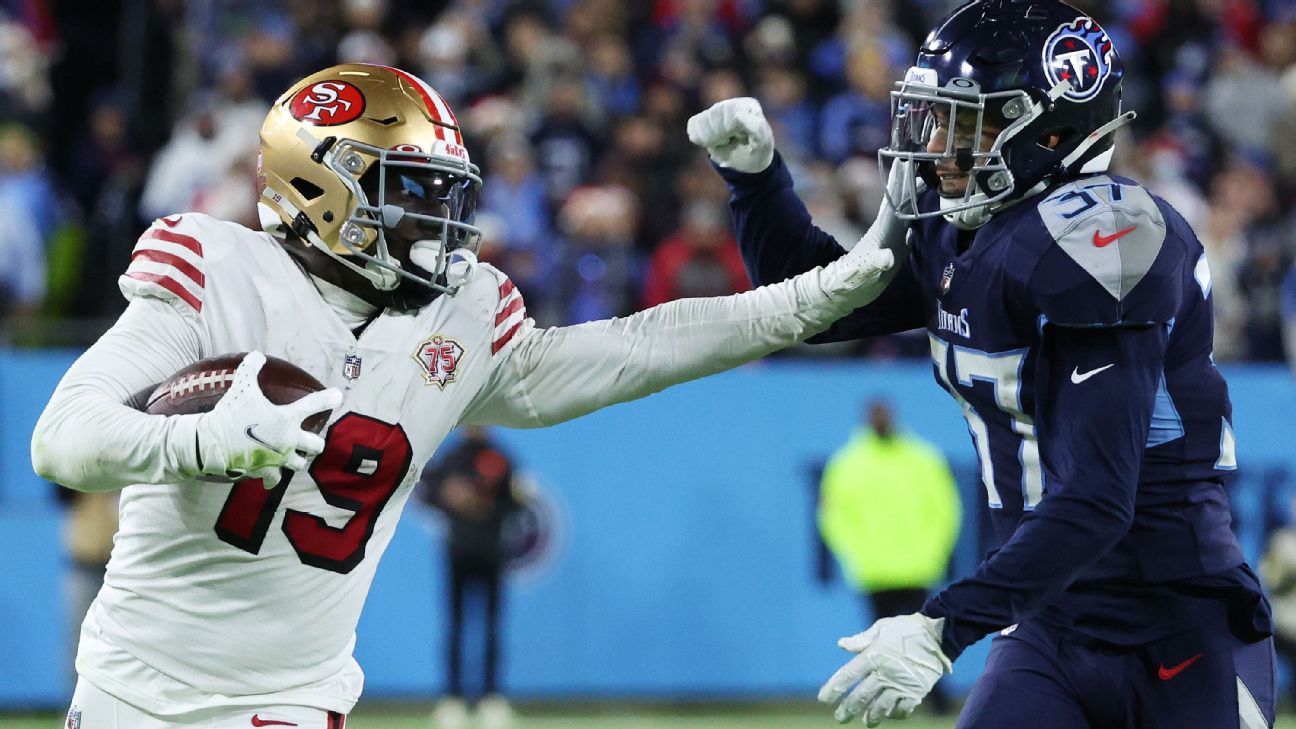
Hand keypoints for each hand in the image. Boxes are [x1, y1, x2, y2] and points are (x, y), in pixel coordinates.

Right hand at [194, 351, 341, 488]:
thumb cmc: (230, 413)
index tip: (339, 396)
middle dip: (315, 442)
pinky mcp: (265, 472)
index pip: (313, 405)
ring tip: (292, 456)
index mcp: (287, 419)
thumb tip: (256, 354)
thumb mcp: (241, 386)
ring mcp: (278, 459)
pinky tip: (271, 474)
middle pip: (316, 445)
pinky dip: (273, 477)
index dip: (328, 399)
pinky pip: (275, 480)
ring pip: (299, 464)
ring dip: (297, 459)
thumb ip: (250, 368)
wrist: (212, 442)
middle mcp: (288, 440)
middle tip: (311, 440)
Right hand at [686, 97, 774, 172]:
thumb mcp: (763, 143)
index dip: (729, 130)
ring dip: (710, 138)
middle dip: (719, 135)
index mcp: (748, 106)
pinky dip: (699, 138)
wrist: (747, 165)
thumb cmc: (758, 152)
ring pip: (703, 121)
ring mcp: (717, 110)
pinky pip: (693, 125)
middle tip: (731, 142)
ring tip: (724, 141)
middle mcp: (731, 104)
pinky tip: (712, 141)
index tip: (741, 139)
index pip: (730, 113)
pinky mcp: (705, 118)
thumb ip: (755, 127)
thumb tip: (737, 115)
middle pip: (714, 116)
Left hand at [818, 159, 924, 308]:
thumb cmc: (852, 281)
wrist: (844, 291)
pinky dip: (916, 214)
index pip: (895, 201)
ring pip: (905, 209)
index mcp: (882, 231)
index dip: (902, 183)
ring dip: (914, 193)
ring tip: (925, 178)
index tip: (908, 161)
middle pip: (900, 199)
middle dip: (909, 180)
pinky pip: (908, 225)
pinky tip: (923, 210)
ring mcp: (890, 237)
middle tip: (922, 159)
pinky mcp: (894, 247)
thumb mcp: (864, 273)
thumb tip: (888, 258)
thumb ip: (875, 264)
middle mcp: (887, 229)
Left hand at [818, 613, 951, 726]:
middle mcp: (884, 673)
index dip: (834, 688)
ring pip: (881, 707)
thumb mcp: (881, 628)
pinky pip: (903, 709)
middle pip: (861, 696)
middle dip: (848, 709)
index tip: (823, 699)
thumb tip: (841, 645)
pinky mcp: (916, 692)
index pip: (848, 676)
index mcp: (873, 656)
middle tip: (839, 718)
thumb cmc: (907, 628)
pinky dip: (895, 714)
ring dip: (871, 716)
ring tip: (866, 722)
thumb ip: (862, 640)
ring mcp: (901, 684)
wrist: (939, 634)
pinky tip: (890, 715)